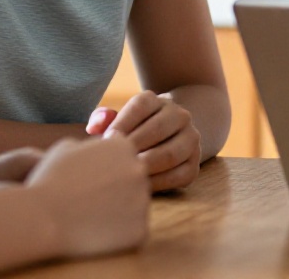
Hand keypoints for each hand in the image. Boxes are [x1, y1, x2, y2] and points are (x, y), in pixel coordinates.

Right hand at [26, 137, 150, 258]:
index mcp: (124, 147)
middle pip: (132, 180)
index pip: (124, 156)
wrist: (42, 218)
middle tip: (90, 200)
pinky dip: (118, 234)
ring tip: (90, 216)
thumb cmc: (49, 181)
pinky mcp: (139, 230)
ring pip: (134, 206)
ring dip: (119, 211)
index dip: (106, 168)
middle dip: (116, 188)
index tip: (89, 180)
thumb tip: (99, 146)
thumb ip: (91, 145)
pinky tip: (96, 232)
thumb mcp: (66, 148)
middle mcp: (139, 171)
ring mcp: (142, 201)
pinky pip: (132, 230)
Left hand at [85, 91, 201, 191]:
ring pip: (171, 153)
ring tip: (127, 173)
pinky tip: (141, 186)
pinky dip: (158, 183)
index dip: (122, 123)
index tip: (106, 140)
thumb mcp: (120, 120)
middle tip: (115, 161)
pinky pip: (179, 175)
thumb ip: (103, 119)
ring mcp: (191, 139)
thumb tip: (94, 127)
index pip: (141, 106)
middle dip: (133, 147)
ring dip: (146, 165)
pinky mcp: (194, 164)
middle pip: (157, 129)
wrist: (169, 139)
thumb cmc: (134, 131)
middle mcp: (180, 116)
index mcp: (158, 101)